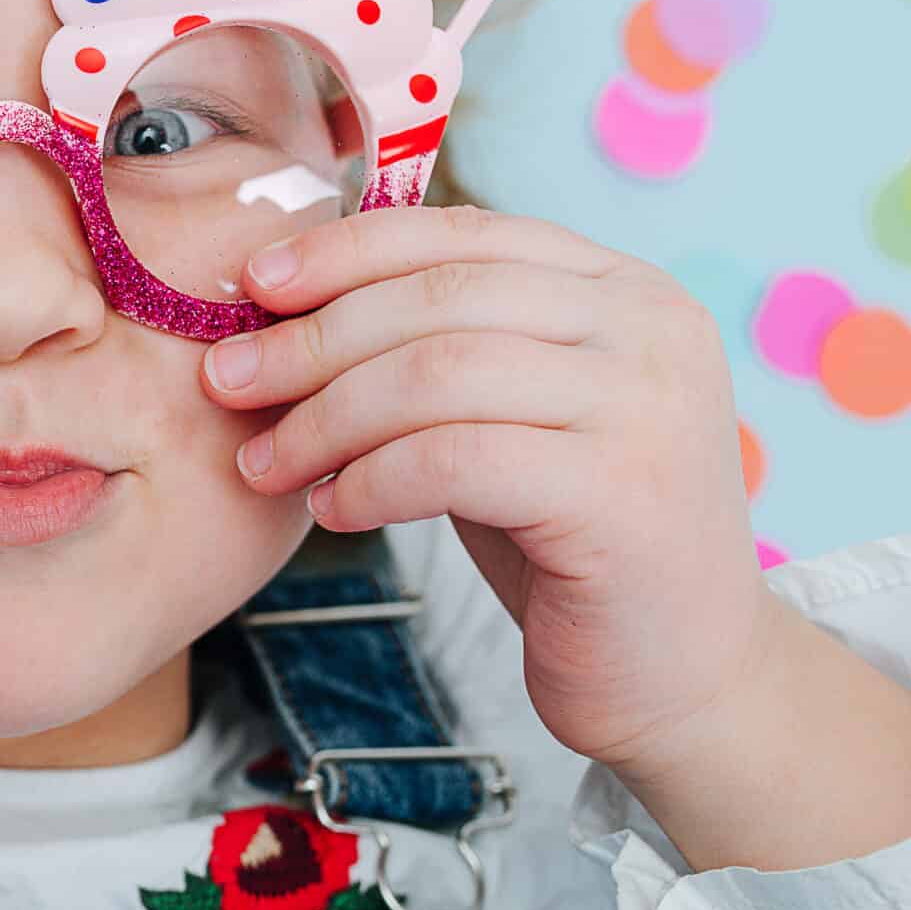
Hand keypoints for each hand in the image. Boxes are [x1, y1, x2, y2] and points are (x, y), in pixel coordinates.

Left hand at [197, 203, 775, 774]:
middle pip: (438, 300)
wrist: (683, 675)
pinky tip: (334, 510)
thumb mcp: (512, 415)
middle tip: (228, 383)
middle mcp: (652, 331)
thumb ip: (444, 344)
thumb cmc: (570, 540)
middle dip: (312, 339)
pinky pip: (453, 461)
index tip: (256, 282)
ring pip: (435, 374)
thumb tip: (286, 297)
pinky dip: (371, 481)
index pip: (463, 234)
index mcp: (626, 289)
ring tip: (266, 464)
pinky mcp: (623, 495)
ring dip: (325, 419)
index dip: (348, 251)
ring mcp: (647, 409)